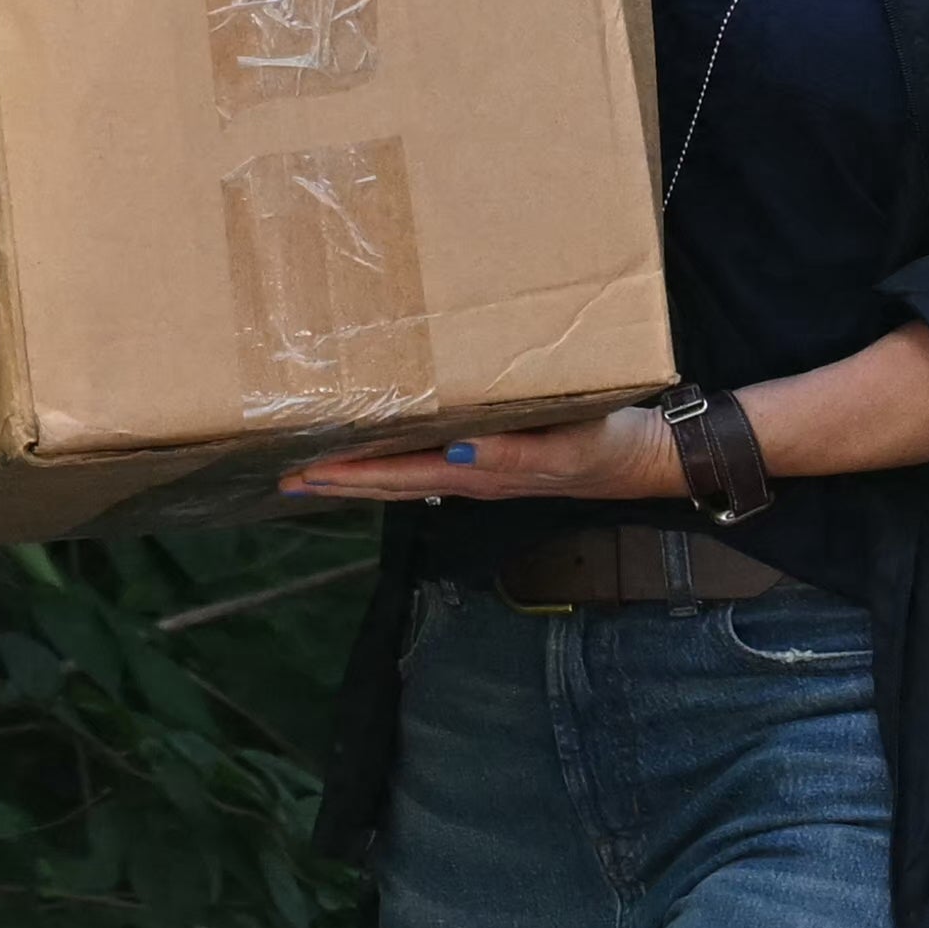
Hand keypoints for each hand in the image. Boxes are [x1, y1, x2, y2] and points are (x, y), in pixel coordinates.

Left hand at [278, 407, 685, 507]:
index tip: (304, 472)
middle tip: (286, 475)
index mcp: (478, 473)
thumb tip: (454, 453)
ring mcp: (477, 472)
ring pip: (403, 476)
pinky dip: (392, 462)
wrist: (642, 457)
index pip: (398, 476)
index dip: (349, 476)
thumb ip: (515, 452)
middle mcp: (468, 476)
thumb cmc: (606, 444)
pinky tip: (381, 453)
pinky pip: (426, 463)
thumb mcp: (568, 446)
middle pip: (389, 483)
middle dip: (338, 481)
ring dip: (358, 475)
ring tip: (316, 470)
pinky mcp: (491, 459)